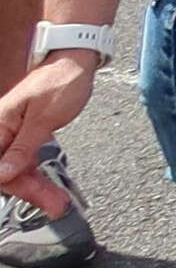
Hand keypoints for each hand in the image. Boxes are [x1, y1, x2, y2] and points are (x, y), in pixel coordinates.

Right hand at [0, 55, 100, 214]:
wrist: (76, 61)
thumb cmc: (61, 81)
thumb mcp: (43, 118)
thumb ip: (22, 147)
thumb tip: (3, 173)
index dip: (8, 184)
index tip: (25, 198)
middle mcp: (2, 131)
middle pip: (6, 171)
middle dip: (30, 191)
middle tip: (55, 206)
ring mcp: (14, 135)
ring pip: (18, 170)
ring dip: (37, 187)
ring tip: (58, 202)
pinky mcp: (27, 136)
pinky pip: (27, 161)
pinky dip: (39, 175)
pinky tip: (51, 188)